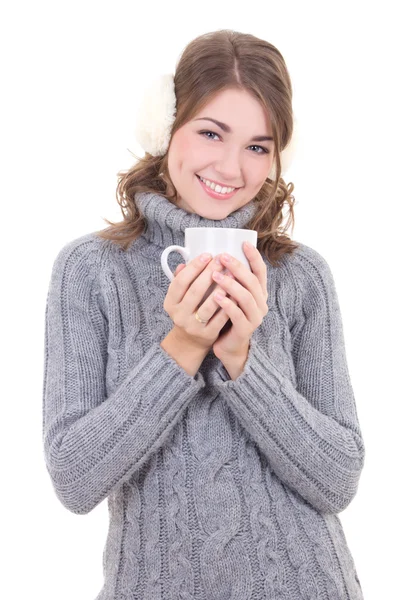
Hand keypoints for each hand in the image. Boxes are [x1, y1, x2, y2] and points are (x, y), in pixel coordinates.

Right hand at [163, 253, 232, 351]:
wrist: (190, 341)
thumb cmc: (187, 311)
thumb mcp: (179, 297)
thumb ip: (181, 280)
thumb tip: (183, 263)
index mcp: (170, 302)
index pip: (180, 281)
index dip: (194, 267)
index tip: (207, 255)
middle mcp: (179, 315)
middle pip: (195, 291)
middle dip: (210, 273)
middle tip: (221, 260)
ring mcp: (193, 326)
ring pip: (209, 305)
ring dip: (221, 288)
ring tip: (231, 274)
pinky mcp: (207, 334)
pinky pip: (220, 318)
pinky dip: (229, 305)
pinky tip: (237, 293)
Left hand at [211, 242, 268, 359]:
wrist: (229, 346)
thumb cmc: (227, 316)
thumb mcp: (228, 295)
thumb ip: (225, 279)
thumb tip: (208, 256)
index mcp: (258, 293)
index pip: (260, 271)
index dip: (254, 257)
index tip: (243, 243)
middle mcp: (261, 304)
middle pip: (252, 281)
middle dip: (237, 267)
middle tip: (222, 257)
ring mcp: (255, 317)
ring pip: (246, 297)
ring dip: (230, 284)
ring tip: (215, 275)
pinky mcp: (245, 330)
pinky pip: (237, 315)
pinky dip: (227, 304)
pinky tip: (215, 297)